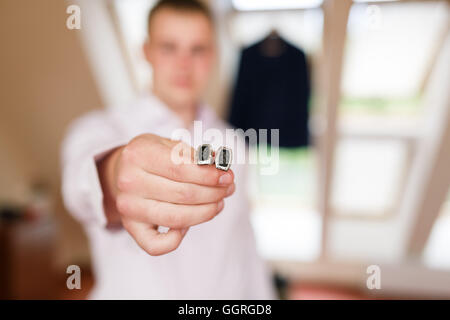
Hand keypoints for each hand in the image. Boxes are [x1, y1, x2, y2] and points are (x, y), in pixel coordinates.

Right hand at [97, 133, 234, 255]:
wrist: (122, 171)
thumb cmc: (153, 157)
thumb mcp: (170, 145)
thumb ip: (195, 155)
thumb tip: (220, 167)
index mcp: (139, 154)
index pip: (181, 168)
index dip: (209, 175)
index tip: (227, 176)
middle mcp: (129, 182)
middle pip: (183, 194)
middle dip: (214, 193)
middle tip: (228, 188)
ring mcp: (129, 208)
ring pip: (176, 218)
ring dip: (206, 212)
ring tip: (219, 203)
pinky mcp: (131, 228)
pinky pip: (156, 245)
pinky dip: (176, 240)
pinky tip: (188, 224)